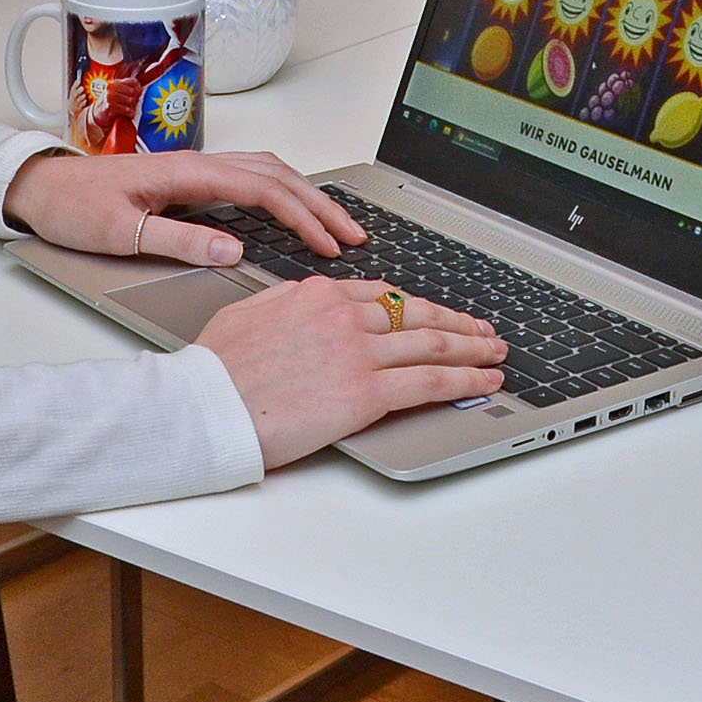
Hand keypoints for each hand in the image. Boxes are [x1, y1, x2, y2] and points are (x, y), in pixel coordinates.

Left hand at [1, 147, 364, 267]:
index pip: (264, 190)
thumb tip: (233, 248)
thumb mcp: (120, 232)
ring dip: (306, 194)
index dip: (303, 217)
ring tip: (336, 223)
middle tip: (354, 235)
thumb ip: (178, 240)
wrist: (42, 187)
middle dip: (321, 203)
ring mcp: (197, 168)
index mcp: (188, 172)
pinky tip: (293, 207)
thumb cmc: (74, 206)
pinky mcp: (191, 179)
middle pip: (277, 174)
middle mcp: (199, 163)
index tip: (330, 245)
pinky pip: (251, 176)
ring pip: (269, 170)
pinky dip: (283, 190)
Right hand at [191, 278, 507, 466]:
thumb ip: (287, 305)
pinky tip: (484, 381)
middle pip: (417, 314)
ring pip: (432, 344)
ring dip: (473, 349)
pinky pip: (429, 382)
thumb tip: (305, 305)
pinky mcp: (366, 392)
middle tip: (483, 330)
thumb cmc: (215, 370)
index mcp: (317, 295)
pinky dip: (464, 380)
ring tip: (495, 353)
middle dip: (458, 322)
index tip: (436, 314)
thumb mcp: (250, 313)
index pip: (384, 297)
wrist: (206, 406)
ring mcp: (358, 353)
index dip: (418, 307)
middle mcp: (344, 316)